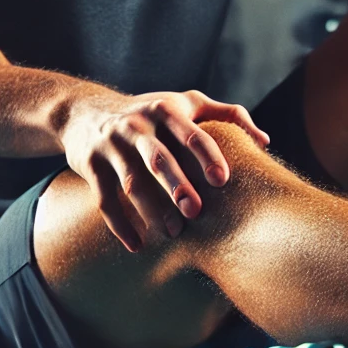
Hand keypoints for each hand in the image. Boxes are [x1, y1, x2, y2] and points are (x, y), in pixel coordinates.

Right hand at [61, 89, 269, 251]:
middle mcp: (136, 125)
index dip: (208, 155)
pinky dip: (120, 225)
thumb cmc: (150, 111)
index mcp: (166, 110)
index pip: (190, 133)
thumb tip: (265, 142)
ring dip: (152, 210)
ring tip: (173, 233)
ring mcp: (111, 145)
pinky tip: (137, 245)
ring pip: (131, 183)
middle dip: (176, 186)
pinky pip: (104, 200)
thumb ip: (227, 115)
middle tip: (196, 212)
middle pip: (158, 159)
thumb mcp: (187, 102)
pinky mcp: (89, 165)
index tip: (223, 180)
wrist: (83, 110)